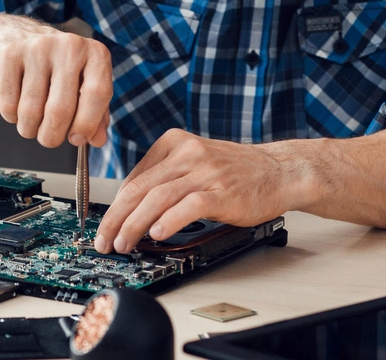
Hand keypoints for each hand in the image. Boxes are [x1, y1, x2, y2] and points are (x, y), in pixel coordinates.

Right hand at [0, 18, 112, 147]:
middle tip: (48, 138)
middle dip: (52, 136)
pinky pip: (9, 104)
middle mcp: (69, 46)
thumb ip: (95, 115)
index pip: (97, 93)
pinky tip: (16, 106)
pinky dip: (11, 117)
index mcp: (95, 54)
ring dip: (29, 129)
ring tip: (31, 124)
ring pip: (31, 111)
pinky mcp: (9, 55)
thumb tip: (97, 141)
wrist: (17, 38)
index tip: (76, 139)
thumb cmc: (57, 69)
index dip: (86, 124)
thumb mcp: (83, 86)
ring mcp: (38, 48)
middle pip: (60, 110)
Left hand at [94, 129, 315, 253]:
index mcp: (174, 143)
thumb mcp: (195, 162)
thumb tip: (131, 209)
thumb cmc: (237, 172)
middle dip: (116, 218)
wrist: (280, 171)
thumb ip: (165, 178)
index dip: (115, 206)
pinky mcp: (222, 191)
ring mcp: (205, 171)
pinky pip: (189, 205)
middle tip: (104, 240)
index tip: (106, 226)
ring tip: (124, 243)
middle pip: (139, 188)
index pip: (133, 178)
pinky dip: (169, 221)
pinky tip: (157, 234)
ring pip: (157, 198)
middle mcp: (187, 154)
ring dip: (135, 225)